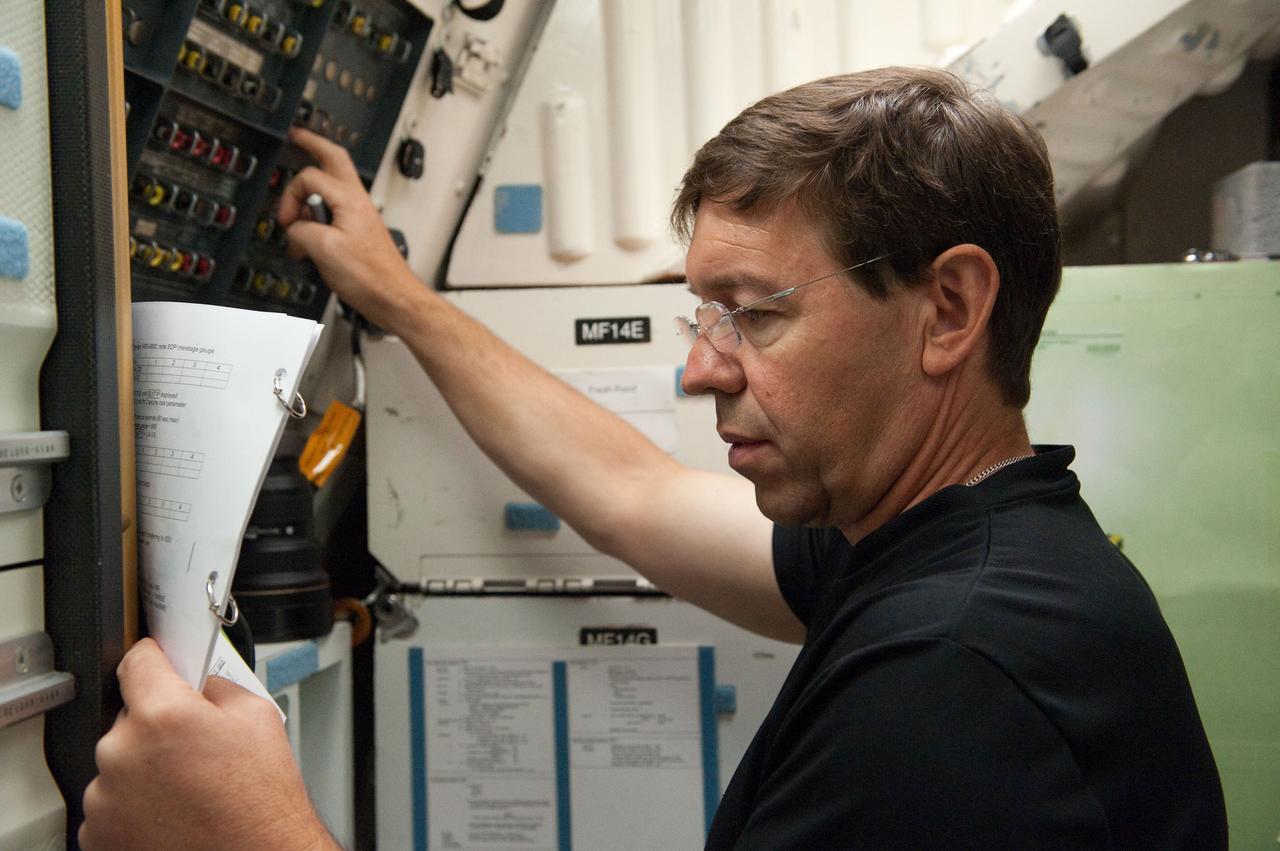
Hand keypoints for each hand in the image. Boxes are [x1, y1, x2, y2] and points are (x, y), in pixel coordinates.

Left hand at [79, 639, 334, 850]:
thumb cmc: (261, 803)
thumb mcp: (258, 716)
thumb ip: (217, 687)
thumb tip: (198, 682)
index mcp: (164, 715)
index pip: (137, 661)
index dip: (155, 657)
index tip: (158, 661)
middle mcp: (124, 753)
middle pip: (131, 716)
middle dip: (160, 724)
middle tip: (196, 746)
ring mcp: (106, 798)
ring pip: (120, 761)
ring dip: (145, 767)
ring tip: (189, 787)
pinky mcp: (99, 833)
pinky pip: (111, 802)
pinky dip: (135, 804)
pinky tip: (173, 811)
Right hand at [278, 127, 420, 331]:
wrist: (393, 297)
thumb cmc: (371, 277)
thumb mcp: (324, 249)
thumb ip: (301, 231)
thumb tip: (294, 231)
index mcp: (349, 199)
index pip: (309, 178)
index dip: (291, 197)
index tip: (287, 220)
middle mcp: (357, 201)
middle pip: (334, 158)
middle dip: (313, 144)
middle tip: (297, 136)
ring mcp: (359, 214)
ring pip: (332, 186)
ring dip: (310, 190)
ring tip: (297, 205)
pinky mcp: (358, 231)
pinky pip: (333, 211)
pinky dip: (316, 217)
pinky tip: (309, 235)